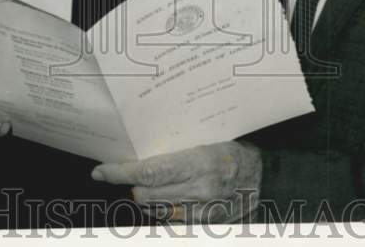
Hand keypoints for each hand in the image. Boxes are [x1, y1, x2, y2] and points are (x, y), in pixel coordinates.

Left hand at [91, 141, 261, 223]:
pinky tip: (168, 194)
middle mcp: (198, 190)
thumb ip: (179, 148)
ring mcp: (200, 212)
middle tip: (125, 172)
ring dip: (145, 196)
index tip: (101, 170)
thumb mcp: (208, 139)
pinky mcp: (202, 225)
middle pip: (145, 194)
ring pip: (153, 209)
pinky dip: (161, 207)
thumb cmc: (234, 152)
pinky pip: (168, 219)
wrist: (264, 181)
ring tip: (150, 182)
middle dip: (130, 184)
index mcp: (199, 162)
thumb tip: (141, 152)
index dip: (119, 172)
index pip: (148, 172)